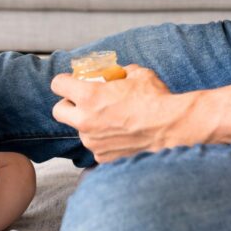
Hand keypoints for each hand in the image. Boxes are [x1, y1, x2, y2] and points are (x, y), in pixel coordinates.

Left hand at [51, 65, 190, 162]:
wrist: (172, 128)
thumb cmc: (156, 99)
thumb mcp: (137, 74)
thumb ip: (120, 72)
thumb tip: (117, 73)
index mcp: (89, 96)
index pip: (58, 85)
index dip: (64, 81)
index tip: (72, 82)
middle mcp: (85, 120)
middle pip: (58, 111)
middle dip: (68, 104)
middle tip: (83, 102)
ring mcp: (93, 142)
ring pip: (80, 130)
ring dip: (89, 124)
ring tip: (112, 120)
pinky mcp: (103, 157)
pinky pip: (96, 146)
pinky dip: (104, 141)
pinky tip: (121, 135)